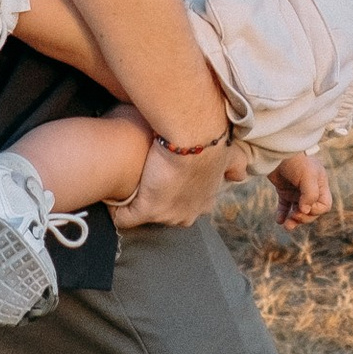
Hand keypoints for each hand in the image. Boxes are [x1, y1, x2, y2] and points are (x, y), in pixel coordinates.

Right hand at [113, 131, 236, 229]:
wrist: (194, 135)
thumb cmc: (211, 139)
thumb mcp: (229, 155)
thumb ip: (235, 167)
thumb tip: (241, 176)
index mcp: (205, 200)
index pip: (189, 208)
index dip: (177, 195)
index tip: (166, 181)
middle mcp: (189, 213)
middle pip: (168, 216)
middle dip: (156, 203)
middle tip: (146, 182)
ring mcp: (168, 215)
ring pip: (147, 217)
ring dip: (136, 203)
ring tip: (126, 186)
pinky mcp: (148, 209)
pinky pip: (125, 218)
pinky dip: (117, 210)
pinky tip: (111, 197)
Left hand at [272, 154, 332, 225]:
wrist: (275, 150)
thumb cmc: (295, 160)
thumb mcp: (307, 174)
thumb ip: (310, 193)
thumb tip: (305, 211)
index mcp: (320, 185)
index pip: (324, 205)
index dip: (315, 210)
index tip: (303, 206)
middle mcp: (310, 189)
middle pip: (311, 211)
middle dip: (303, 217)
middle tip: (293, 217)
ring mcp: (297, 191)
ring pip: (298, 211)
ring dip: (293, 220)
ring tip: (286, 225)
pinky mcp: (284, 191)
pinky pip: (285, 207)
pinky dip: (282, 215)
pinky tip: (279, 220)